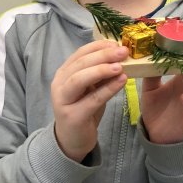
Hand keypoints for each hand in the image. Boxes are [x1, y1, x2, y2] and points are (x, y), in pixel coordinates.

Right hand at [51, 39, 128, 161]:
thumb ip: (99, 74)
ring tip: (120, 66)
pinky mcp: (73, 116)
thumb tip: (119, 56)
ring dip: (101, 70)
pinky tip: (121, 81)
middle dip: (102, 55)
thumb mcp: (90, 88)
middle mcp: (59, 84)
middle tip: (123, 51)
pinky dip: (108, 89)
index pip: (79, 54)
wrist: (71, 139)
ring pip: (80, 79)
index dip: (97, 46)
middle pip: (80, 64)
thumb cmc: (82, 110)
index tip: (116, 42)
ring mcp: (63, 100)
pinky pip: (92, 99)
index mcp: (63, 73)